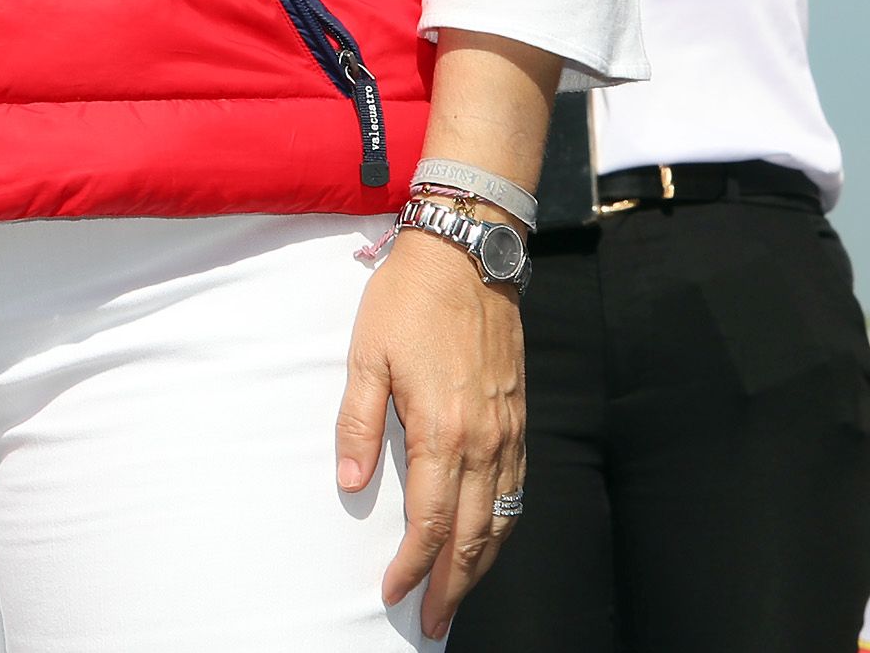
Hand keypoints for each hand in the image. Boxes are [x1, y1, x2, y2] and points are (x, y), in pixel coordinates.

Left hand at [338, 217, 525, 638]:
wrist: (468, 253)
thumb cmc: (409, 299)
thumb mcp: (364, 354)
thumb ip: (357, 422)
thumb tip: (350, 484)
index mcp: (442, 429)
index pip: (430, 521)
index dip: (412, 565)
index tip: (393, 593)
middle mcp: (483, 439)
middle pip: (472, 535)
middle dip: (451, 585)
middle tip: (434, 621)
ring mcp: (507, 430)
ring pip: (501, 518)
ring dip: (480, 564)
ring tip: (458, 594)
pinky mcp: (519, 416)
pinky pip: (517, 487)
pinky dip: (503, 525)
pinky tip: (489, 537)